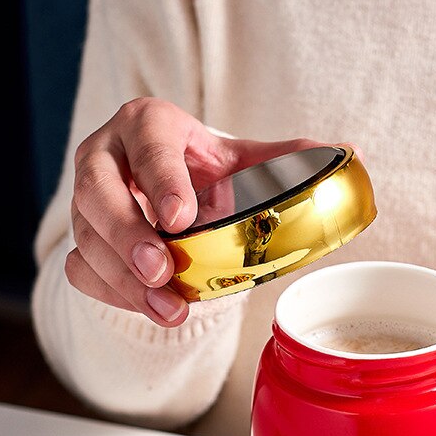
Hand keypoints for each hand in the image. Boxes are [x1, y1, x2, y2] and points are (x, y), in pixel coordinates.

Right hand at [67, 97, 320, 325]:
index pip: (148, 143)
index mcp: (150, 126)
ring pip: (88, 239)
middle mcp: (109, 157)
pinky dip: (114, 294)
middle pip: (98, 192)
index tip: (181, 219)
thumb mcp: (250, 163)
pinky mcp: (86, 239)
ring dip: (125, 280)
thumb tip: (352, 155)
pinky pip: (82, 269)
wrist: (178, 194)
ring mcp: (91, 201)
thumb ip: (294, 160)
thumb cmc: (214, 176)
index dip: (161, 180)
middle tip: (163, 271)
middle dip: (129, 236)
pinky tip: (151, 308)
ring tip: (168, 309)